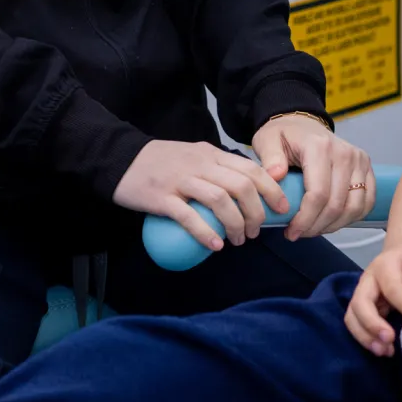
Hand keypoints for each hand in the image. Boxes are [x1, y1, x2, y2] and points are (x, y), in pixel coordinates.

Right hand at [112, 140, 290, 251]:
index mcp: (211, 154)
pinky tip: (215, 246)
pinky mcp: (161, 197)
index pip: (251, 170)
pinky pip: (188, 216)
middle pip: (241, 187)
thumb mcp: (194, 156)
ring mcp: (180, 180)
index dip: (272, 190)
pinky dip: (205, 232)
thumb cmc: (160, 162)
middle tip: (255, 232)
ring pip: (220, 201)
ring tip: (238, 241)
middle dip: (256, 213)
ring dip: (235, 224)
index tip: (281, 208)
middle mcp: (200, 165)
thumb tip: (245, 191)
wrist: (120, 158)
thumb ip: (217, 168)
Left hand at [250, 113, 374, 239]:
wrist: (303, 122)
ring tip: (314, 228)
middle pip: (337, 205)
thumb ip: (269, 158)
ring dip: (333, 225)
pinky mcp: (366, 168)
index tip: (291, 232)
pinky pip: (367, 202)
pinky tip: (332, 221)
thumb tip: (275, 176)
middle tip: (299, 233)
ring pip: (354, 207)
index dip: (305, 220)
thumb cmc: (285, 135)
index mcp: (319, 147)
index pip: (318, 194)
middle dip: (316, 226)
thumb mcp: (267, 141)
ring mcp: (359, 160)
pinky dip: (351, 217)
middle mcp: (344, 153)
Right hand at [344, 235, 401, 356]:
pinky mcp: (363, 308)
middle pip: (360, 302)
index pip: (391, 286)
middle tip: (390, 339)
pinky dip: (365, 340)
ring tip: (385, 351)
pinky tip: (384, 351)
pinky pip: (356, 325)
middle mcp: (369, 279)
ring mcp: (363, 293)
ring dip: (366, 336)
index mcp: (387, 264)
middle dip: (372, 323)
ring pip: (352, 316)